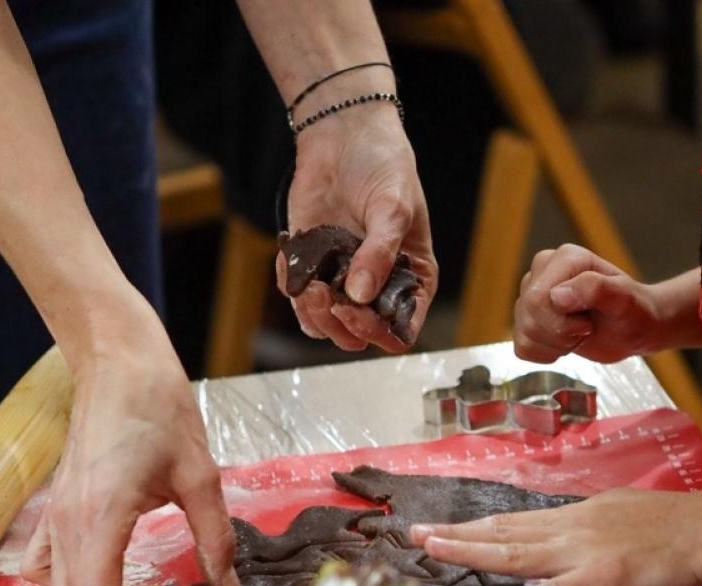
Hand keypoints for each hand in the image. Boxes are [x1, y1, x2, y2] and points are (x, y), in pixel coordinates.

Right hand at [22, 291, 239, 585]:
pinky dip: (72, 585)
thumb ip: (214, 539)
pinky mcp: (55, 507)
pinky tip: (111, 576)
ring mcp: (55, 515)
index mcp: (101, 515)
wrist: (117, 361)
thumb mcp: (200, 476)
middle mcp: (68, 522)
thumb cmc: (158, 407)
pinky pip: (44, 565)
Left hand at [281, 108, 436, 352]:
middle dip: (343, 327)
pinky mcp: (312, 267)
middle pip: (360, 336)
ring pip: (326, 326)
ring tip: (311, 287)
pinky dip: (292, 288)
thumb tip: (359, 295)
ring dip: (316, 316)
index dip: (381, 332)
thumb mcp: (394, 207)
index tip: (359, 312)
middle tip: (331, 301)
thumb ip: (380, 252)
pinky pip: (298, 297)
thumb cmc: (384, 166)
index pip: (401, 329)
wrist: (345, 134)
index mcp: (411, 279)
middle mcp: (378, 287)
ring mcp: (343, 279)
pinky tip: (291, 261)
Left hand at [412, 488, 701, 585]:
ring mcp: (584, 551)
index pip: (513, 521)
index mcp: (575, 516)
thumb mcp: (621, 511)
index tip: (439, 527)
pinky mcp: (604, 577)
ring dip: (472, 553)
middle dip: (456, 535)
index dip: (473, 526)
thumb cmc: (676, 524)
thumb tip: (565, 528)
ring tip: (434, 552)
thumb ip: (587, 524)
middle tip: (415, 535)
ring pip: (516, 553)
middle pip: (503, 532)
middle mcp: (571, 528)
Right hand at [514, 245, 666, 363]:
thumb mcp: (624, 299)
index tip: (589, 323)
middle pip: (529, 314)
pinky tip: (565, 344)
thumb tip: (557, 296)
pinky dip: (545, 354)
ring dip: (556, 345)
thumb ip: (594, 289)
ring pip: (524, 332)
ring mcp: (532, 294)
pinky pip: (521, 347)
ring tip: (578, 334)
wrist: (634, 329)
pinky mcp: (529, 319)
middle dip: (560, 334)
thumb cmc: (634, 310)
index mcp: (565, 258)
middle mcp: (543, 271)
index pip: (538, 298)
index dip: (562, 321)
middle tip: (585, 329)